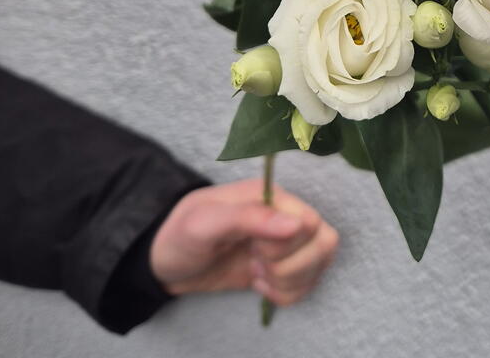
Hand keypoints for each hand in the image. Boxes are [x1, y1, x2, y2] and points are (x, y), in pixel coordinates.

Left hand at [149, 178, 338, 307]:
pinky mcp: (286, 264)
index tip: (253, 249)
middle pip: (324, 242)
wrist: (166, 262)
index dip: (285, 246)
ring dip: (291, 280)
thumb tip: (297, 223)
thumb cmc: (181, 236)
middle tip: (254, 264)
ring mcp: (289, 241)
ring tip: (258, 276)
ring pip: (323, 260)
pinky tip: (262, 287)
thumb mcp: (204, 223)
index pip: (310, 223)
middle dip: (288, 266)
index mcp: (272, 196)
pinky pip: (311, 281)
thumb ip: (249, 217)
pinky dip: (290, 293)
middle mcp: (287, 214)